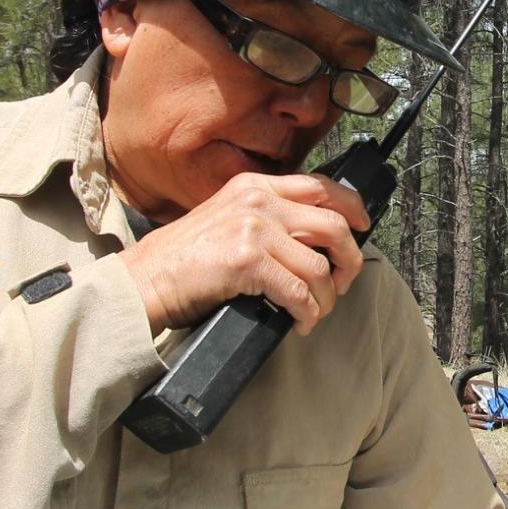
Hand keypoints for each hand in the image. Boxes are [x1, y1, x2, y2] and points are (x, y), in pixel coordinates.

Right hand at [120, 171, 369, 333]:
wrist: (144, 279)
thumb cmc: (183, 259)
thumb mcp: (227, 218)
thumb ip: (266, 218)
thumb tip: (312, 242)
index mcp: (254, 186)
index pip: (321, 186)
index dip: (352, 207)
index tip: (363, 227)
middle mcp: (258, 200)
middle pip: (333, 225)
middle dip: (349, 260)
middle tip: (342, 283)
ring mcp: (253, 228)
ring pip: (319, 266)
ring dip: (325, 298)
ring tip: (315, 312)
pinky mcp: (248, 260)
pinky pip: (299, 291)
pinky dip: (307, 313)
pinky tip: (301, 322)